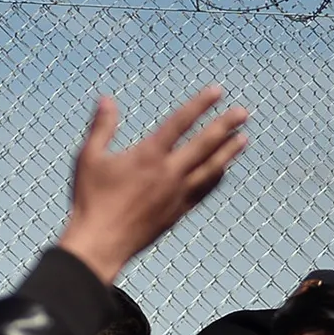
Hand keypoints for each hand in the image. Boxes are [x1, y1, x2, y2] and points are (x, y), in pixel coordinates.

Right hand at [57, 87, 249, 283]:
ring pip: (211, 169)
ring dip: (228, 152)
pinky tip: (224, 170)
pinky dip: (216, 178)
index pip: (180, 123)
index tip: (216, 92)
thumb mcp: (89, 157)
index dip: (200, 105)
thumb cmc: (91, 199)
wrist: (102, 243)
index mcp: (148, 156)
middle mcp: (168, 173)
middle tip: (243, 112)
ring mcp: (177, 194)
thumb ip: (102, 127)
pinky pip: (204, 190)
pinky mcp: (179, 211)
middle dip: (225, 125)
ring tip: (243, 138)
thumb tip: (106, 99)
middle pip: (204, 144)